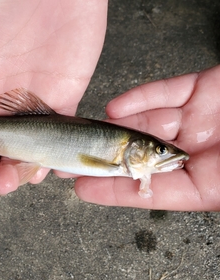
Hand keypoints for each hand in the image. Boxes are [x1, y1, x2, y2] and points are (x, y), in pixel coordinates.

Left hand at [75, 65, 219, 210]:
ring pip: (149, 122)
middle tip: (73, 158)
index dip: (115, 190)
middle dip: (106, 155)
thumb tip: (152, 190)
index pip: (153, 189)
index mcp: (208, 181)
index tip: (83, 188)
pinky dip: (139, 97)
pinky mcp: (202, 88)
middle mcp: (199, 150)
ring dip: (116, 127)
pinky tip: (115, 108)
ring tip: (88, 131)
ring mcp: (199, 118)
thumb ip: (201, 189)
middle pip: (143, 154)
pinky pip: (166, 92)